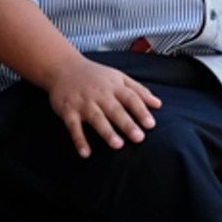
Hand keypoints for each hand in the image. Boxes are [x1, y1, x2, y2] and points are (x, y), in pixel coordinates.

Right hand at [42, 55, 160, 158]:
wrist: (63, 68)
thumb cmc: (96, 75)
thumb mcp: (118, 77)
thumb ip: (139, 90)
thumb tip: (158, 104)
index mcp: (114, 86)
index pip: (130, 98)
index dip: (141, 110)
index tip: (150, 124)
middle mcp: (100, 95)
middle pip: (115, 110)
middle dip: (127, 124)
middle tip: (139, 138)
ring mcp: (83, 103)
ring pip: (96, 118)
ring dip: (107, 132)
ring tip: (118, 145)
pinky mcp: (68, 111)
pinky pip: (73, 127)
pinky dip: (79, 140)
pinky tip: (86, 153)